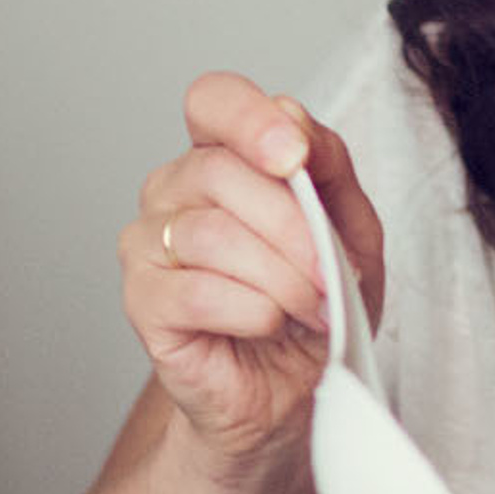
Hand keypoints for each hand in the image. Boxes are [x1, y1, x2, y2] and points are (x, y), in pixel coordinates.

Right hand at [122, 74, 381, 466]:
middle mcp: (173, 191)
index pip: (212, 101)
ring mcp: (148, 244)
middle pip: (220, 174)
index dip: (250, 120)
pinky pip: (200, 292)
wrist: (290, 392)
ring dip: (281, 277)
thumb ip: (330, 170)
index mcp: (221, 158)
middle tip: (327, 273)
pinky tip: (269, 325)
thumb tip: (297, 125)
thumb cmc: (312, 308)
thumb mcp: (350, 231)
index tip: (295, 157)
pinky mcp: (143, 302)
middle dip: (292, 228)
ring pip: (211, 235)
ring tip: (310, 307)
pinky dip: (253, 311)